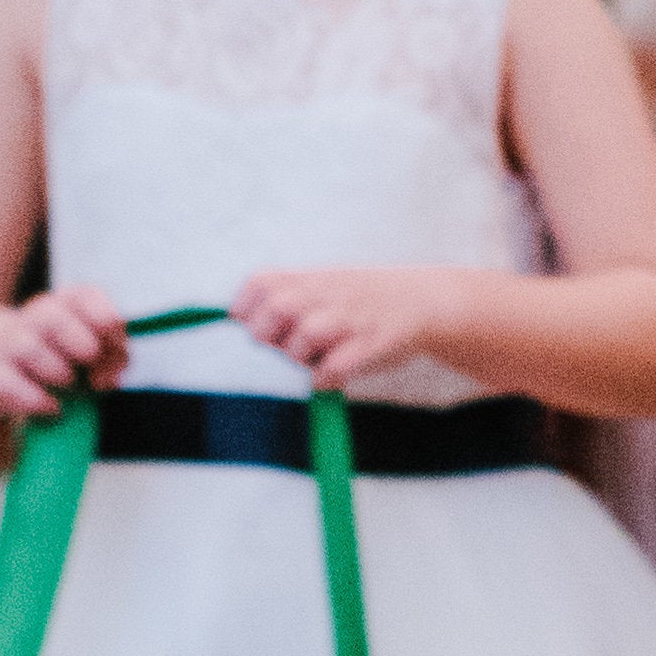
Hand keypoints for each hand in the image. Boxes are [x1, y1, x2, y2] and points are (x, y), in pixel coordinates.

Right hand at [0, 282, 120, 429]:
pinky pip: (4, 383)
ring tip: (67, 385)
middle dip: (81, 341)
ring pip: (26, 346)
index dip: (103, 314)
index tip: (115, 336)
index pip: (81, 295)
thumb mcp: (63, 350)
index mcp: (53, 309)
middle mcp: (27, 322)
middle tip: (93, 367)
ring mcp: (1, 346)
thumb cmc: (25, 357)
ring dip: (55, 369)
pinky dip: (32, 398)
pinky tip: (49, 407)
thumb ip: (97, 359)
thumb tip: (113, 376)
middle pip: (53, 315)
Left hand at [234, 260, 464, 390]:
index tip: (262, 327)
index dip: (247, 314)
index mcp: (306, 277)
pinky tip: (334, 372)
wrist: (421, 300)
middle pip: (274, 312)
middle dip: (269, 337)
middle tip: (285, 345)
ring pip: (302, 340)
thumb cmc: (358, 299)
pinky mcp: (369, 345)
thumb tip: (234, 325)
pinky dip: (325, 378)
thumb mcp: (319, 284)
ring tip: (315, 357)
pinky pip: (332, 370)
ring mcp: (348, 318)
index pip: (254, 290)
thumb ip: (279, 297)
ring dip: (300, 357)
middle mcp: (325, 293)